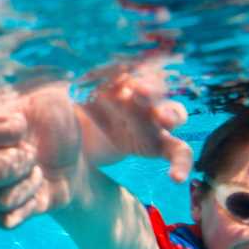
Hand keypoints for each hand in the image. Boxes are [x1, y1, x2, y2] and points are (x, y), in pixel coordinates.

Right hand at [0, 84, 86, 228]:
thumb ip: (36, 96)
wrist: (74, 162)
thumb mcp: (54, 101)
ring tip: (37, 174)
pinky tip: (35, 196)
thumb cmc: (59, 127)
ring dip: (28, 188)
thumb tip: (19, 115)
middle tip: (34, 155)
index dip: (7, 135)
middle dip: (21, 165)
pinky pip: (4, 221)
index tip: (24, 128)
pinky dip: (27, 210)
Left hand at [79, 60, 192, 181]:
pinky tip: (177, 178)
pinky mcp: (161, 144)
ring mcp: (157, 121)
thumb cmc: (87, 108)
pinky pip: (179, 151)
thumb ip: (79, 91)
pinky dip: (182, 164)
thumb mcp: (80, 100)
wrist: (91, 134)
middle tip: (139, 91)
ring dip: (170, 113)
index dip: (124, 71)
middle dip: (149, 88)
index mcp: (124, 80)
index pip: (129, 71)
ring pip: (174, 113)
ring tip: (165, 120)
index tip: (116, 70)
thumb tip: (66, 83)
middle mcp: (145, 98)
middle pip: (154, 88)